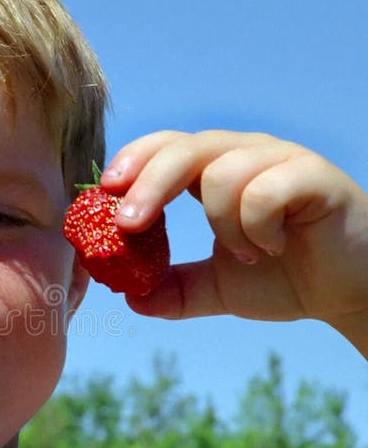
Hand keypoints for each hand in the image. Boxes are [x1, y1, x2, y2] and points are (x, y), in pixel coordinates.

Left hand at [101, 131, 367, 350]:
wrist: (351, 294)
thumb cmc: (286, 277)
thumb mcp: (218, 288)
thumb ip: (174, 290)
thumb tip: (130, 299)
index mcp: (216, 171)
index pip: (164, 148)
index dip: (132, 163)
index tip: (103, 194)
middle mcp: (244, 155)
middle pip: (182, 148)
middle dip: (147, 184)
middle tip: (128, 224)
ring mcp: (281, 160)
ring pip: (222, 172)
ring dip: (221, 224)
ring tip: (247, 254)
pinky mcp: (314, 176)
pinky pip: (265, 190)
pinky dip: (256, 227)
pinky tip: (272, 248)